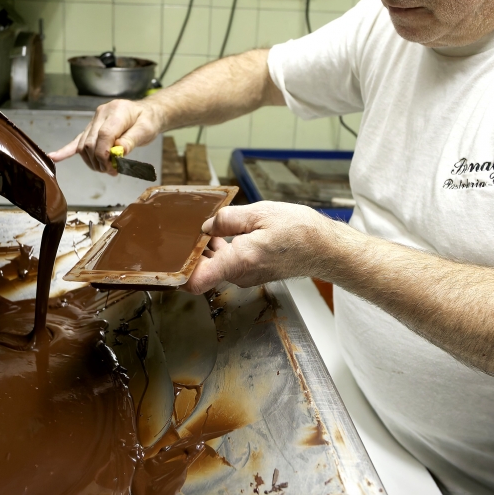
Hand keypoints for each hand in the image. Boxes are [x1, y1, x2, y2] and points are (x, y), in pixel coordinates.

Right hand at [47, 100, 162, 173]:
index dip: (105, 153)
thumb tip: (118, 152)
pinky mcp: (90, 128)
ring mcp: (94, 120)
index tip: (113, 167)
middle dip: (99, 161)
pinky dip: (66, 150)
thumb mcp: (146, 130)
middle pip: (91, 142)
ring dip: (92, 161)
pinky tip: (54, 157)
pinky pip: (77, 140)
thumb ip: (132, 140)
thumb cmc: (148, 120)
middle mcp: (101, 114)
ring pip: (83, 145)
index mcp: (116, 111)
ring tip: (107, 169)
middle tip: (113, 171)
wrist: (147, 113)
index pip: (104, 135)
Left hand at [184, 202, 336, 293]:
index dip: (177, 272)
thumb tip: (206, 226)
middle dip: (195, 249)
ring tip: (220, 226)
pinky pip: (230, 264)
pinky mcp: (253, 274)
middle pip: (202, 269)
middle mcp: (240, 275)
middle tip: (197, 227)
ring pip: (216, 265)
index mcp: (238, 261)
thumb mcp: (260, 213)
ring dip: (211, 247)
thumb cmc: (299, 231)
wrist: (325, 248)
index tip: (168, 259)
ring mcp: (247, 277)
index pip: (195, 282)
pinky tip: (233, 232)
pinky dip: (225, 250)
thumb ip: (227, 219)